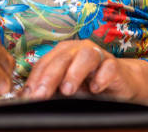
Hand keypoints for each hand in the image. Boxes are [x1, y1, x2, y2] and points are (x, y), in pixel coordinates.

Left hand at [22, 40, 147, 100]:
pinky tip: (95, 89)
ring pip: (85, 56)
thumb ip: (50, 89)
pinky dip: (101, 78)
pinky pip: (108, 67)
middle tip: (41, 95)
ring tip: (68, 91)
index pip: (45, 62)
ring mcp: (98, 55)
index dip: (35, 79)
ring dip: (74, 73)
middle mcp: (79, 50)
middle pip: (62, 58)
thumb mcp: (66, 87)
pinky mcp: (115, 65)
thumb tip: (26, 99)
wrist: (122, 82)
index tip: (28, 96)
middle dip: (49, 77)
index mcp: (63, 53)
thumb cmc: (89, 84)